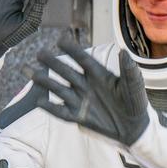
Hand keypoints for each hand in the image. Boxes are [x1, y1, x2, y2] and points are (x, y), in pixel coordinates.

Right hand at [29, 39, 151, 145]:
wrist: (135, 127)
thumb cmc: (135, 102)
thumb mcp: (134, 86)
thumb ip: (129, 70)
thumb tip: (124, 51)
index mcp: (99, 75)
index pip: (83, 60)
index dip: (73, 51)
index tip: (61, 40)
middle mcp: (86, 85)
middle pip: (66, 72)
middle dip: (53, 63)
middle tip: (40, 54)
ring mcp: (80, 100)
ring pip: (59, 89)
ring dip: (45, 82)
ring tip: (30, 72)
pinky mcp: (78, 116)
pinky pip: (61, 112)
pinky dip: (51, 108)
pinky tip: (39, 102)